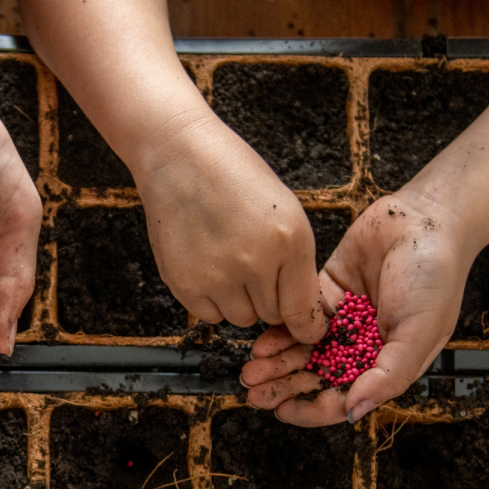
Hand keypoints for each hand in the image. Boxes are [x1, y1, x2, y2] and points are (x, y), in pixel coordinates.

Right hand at [134, 115, 324, 340]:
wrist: (181, 158)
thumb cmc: (236, 179)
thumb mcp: (285, 212)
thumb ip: (297, 263)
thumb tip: (303, 315)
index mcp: (289, 240)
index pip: (302, 310)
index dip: (306, 326)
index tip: (306, 329)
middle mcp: (254, 264)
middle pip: (272, 315)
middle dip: (269, 299)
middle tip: (255, 268)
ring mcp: (216, 277)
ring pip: (241, 319)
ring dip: (240, 301)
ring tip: (229, 263)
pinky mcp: (185, 285)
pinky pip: (210, 316)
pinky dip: (212, 300)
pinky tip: (208, 267)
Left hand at [241, 193, 471, 424]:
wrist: (427, 217)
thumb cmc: (436, 276)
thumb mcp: (421, 332)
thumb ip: (389, 375)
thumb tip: (355, 412)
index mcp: (384, 363)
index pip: (343, 397)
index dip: (313, 409)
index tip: (285, 411)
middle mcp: (360, 346)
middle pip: (314, 377)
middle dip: (284, 388)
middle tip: (255, 394)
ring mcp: (341, 321)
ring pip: (300, 351)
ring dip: (275, 364)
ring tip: (251, 372)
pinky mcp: (324, 294)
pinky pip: (295, 319)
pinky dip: (278, 333)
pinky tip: (262, 343)